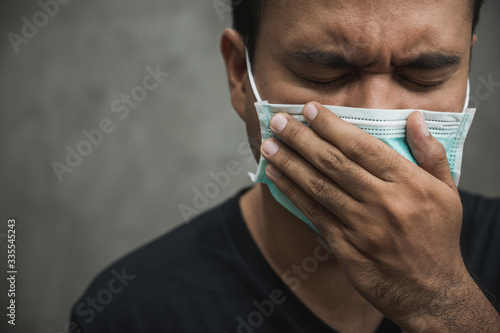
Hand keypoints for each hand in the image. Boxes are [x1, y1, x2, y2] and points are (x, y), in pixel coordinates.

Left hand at [260, 102, 483, 329]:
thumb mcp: (447, 193)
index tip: (310, 109)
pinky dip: (292, 193)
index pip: (363, 147)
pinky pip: (314, 214)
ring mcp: (362, 227)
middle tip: (278, 120)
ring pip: (318, 187)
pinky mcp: (345, 247)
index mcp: (409, 184)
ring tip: (268, 145)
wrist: (430, 291)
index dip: (333, 126)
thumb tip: (413, 118)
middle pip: (334, 163)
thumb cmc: (437, 238)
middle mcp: (384, 203)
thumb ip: (431, 153)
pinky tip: (276, 176)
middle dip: (302, 138)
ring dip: (290, 163)